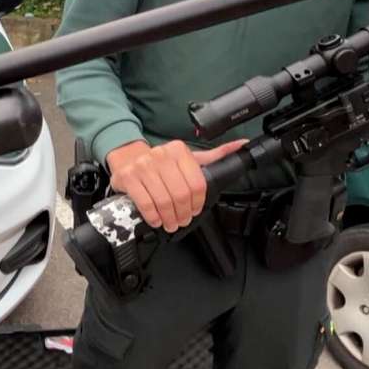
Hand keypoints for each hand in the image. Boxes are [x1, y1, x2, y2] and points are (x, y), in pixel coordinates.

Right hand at [106, 139, 247, 232]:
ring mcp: (143, 166)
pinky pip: (145, 203)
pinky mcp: (128, 177)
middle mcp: (161, 155)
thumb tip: (241, 145)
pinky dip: (153, 216)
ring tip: (170, 223)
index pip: (197, 183)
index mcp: (179, 150)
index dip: (198, 203)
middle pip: (181, 195)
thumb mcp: (187, 158)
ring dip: (169, 218)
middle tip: (182, 221)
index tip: (194, 211)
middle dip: (183, 214)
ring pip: (164, 201)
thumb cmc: (160, 163)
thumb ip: (213, 156)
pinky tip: (156, 219)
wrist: (127, 158)